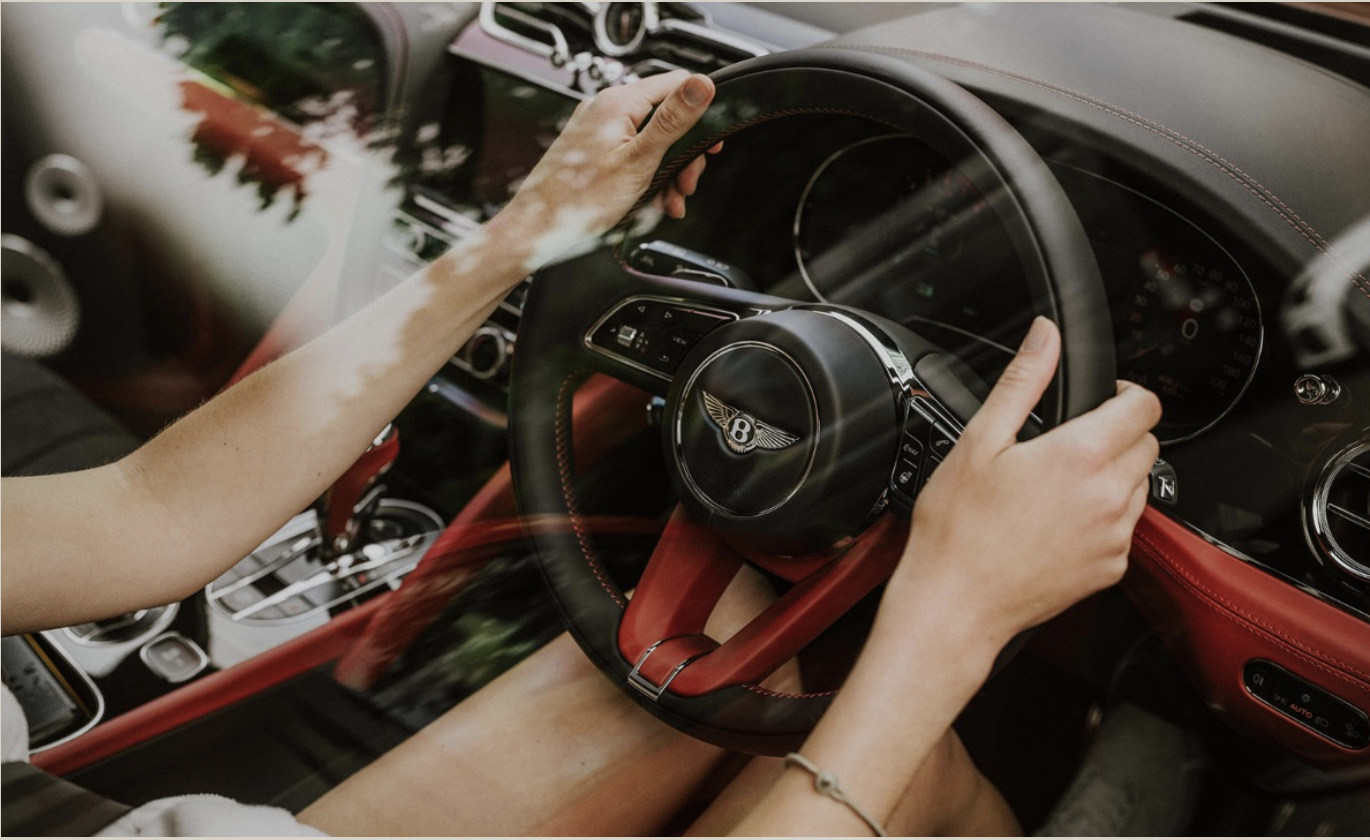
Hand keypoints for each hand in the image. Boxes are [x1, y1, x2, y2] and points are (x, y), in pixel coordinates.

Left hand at [494, 70, 716, 265]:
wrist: (539, 229)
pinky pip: (632, 156)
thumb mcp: (639, 160)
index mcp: (618, 103)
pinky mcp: (594, 151)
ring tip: (669, 200)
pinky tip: (652, 201)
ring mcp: (598, 130)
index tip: (710, 142)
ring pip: (652, 141)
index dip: (701, 112)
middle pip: (666, 118)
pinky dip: (648, 177)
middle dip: (684, 154)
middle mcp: (605, 110)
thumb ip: (672, 120)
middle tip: (687, 183)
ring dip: (668, 172)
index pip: (676, 84)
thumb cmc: (578, 201)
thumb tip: (701, 85)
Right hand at [890, 317, 1160, 649]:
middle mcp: (1109, 496)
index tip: (1102, 398)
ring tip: (1057, 485)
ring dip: (1112, 475)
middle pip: (1147, 444)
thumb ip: (1022, 380)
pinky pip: (1124, 528)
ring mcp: (1114, 536)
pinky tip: (1057, 522)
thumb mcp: (979, 440)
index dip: (1126, 392)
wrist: (955, 602)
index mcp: (1081, 456)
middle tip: (1067, 443)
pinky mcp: (1110, 568)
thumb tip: (1044, 337)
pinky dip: (1102, 518)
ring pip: (1139, 486)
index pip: (1144, 405)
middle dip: (1117, 433)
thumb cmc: (958, 529)